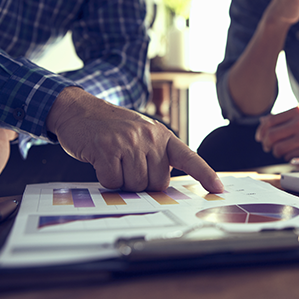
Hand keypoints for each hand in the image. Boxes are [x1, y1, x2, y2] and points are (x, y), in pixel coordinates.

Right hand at [47, 87, 222, 192]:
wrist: (79, 109)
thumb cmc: (112, 128)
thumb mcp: (141, 134)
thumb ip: (155, 155)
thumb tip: (161, 187)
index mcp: (162, 135)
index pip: (189, 158)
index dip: (205, 174)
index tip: (219, 189)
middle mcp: (149, 137)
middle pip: (157, 184)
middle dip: (142, 183)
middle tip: (127, 166)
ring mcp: (129, 142)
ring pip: (135, 186)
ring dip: (122, 181)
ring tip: (114, 161)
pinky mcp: (108, 150)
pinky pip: (113, 182)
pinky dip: (106, 179)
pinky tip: (101, 162)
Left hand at [255, 103, 298, 160]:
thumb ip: (284, 116)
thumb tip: (263, 122)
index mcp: (298, 111)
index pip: (270, 122)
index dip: (261, 131)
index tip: (260, 136)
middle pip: (271, 136)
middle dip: (266, 143)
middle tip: (267, 146)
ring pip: (278, 148)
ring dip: (275, 152)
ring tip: (279, 150)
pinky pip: (290, 156)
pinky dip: (287, 156)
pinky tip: (291, 153)